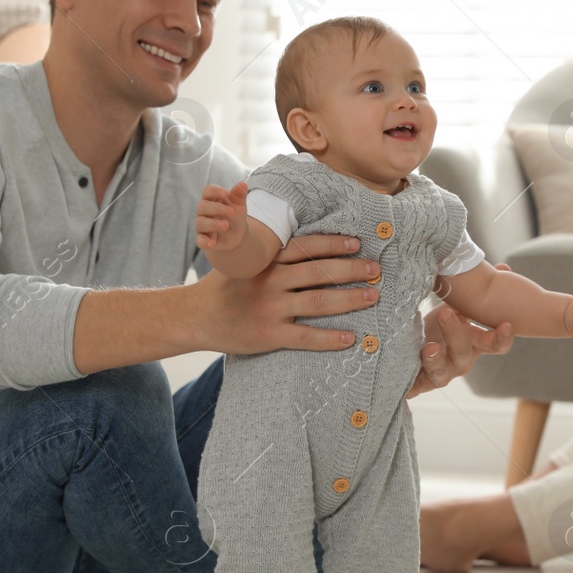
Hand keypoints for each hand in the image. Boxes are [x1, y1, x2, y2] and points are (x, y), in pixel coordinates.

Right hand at [195, 181, 249, 251]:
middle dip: (217, 208)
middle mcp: (203, 211)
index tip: (225, 193)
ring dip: (213, 224)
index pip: (207, 191)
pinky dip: (204, 241)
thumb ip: (239, 195)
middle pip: (203, 206)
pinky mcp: (203, 239)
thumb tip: (243, 184)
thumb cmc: (234, 215)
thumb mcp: (238, 204)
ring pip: (201, 222)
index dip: (214, 191)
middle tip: (231, 211)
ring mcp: (202, 225)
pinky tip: (211, 243)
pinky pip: (199, 240)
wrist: (236, 234)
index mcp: (211, 199)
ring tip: (226, 225)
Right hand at [195, 233, 377, 354]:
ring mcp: (271, 309)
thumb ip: (270, 249)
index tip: (357, 244)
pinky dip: (330, 338)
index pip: (306, 248)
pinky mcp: (270, 335)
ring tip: (372, 296)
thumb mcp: (243, 259)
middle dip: (351, 270)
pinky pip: (306, 337)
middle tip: (376, 270)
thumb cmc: (226, 285)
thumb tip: (302, 234)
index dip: (333, 244)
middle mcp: (270, 281)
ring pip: (319, 302)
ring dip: (350, 299)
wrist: (196, 316)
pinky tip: (350, 338)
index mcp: (266, 260)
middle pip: (319, 273)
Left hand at [409, 285, 514, 398]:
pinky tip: (403, 373)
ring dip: (435, 359)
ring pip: (440, 371)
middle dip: (456, 333)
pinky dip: (410, 382)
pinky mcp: (418, 383)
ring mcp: (440, 373)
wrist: (411, 352)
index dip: (502, 338)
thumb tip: (505, 267)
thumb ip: (476, 290)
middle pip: (463, 352)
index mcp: (473, 343)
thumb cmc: (439, 326)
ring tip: (428, 347)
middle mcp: (459, 361)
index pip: (495, 344)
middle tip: (446, 312)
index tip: (507, 325)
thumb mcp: (456, 305)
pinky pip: (414, 386)